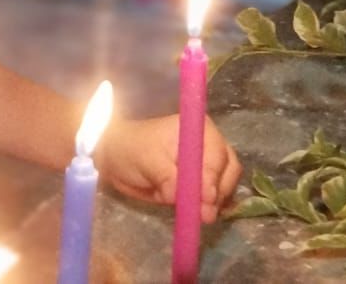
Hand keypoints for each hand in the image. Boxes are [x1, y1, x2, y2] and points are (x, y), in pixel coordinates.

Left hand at [97, 114, 241, 222]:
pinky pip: (218, 197)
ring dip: (215, 202)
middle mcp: (209, 144)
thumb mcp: (145, 161)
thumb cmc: (130, 150)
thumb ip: (166, 177)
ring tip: (199, 215)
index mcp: (196, 129)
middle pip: (228, 170)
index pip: (215, 153)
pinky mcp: (205, 183)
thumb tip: (180, 196)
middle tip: (204, 214)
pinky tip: (202, 215)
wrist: (117, 158)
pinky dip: (213, 207)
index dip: (212, 176)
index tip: (206, 198)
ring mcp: (209, 164)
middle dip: (218, 192)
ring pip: (226, 185)